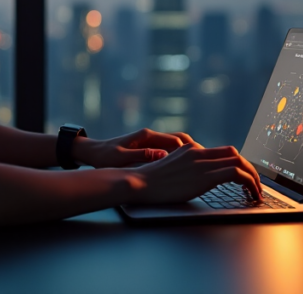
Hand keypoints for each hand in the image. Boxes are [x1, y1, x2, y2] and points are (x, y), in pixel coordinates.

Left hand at [72, 128, 203, 168]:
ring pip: (177, 144)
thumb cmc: (105, 156)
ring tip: (203, 164)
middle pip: (181, 140)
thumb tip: (162, 155)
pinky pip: (169, 150)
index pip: (176, 140)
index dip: (192, 149)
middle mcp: (151, 136)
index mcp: (146, 136)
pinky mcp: (148, 147)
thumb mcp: (121, 156)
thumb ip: (142, 155)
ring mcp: (150, 141)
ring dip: (190, 152)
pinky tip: (187, 167)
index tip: (204, 158)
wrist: (92, 152)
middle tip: (210, 161)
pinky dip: (180, 156)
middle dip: (196, 149)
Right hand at [125, 144, 263, 203]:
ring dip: (253, 177)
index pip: (222, 151)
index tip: (243, 176)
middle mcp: (198, 151)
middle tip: (255, 183)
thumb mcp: (169, 169)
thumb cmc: (149, 182)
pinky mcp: (205, 175)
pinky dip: (249, 182)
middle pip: (234, 153)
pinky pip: (236, 174)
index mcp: (190, 149)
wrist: (140, 183)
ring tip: (257, 191)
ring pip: (239, 162)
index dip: (237, 163)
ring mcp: (202, 162)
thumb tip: (194, 178)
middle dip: (249, 168)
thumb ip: (184, 168)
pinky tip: (251, 193)